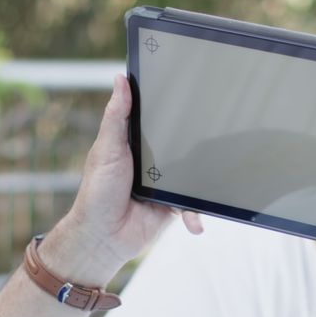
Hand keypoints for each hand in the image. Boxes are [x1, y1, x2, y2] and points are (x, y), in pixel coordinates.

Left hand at [47, 75, 201, 284]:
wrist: (103, 237)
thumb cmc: (97, 192)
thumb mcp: (106, 149)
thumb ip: (116, 116)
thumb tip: (120, 79)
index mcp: (134, 142)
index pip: (155, 116)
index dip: (168, 103)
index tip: (188, 85)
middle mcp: (152, 159)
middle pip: (179, 142)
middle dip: (196, 139)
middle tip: (218, 127)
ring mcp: (164, 182)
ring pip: (191, 172)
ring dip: (202, 178)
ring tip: (217, 174)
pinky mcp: (173, 204)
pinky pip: (192, 203)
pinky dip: (195, 213)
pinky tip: (195, 221)